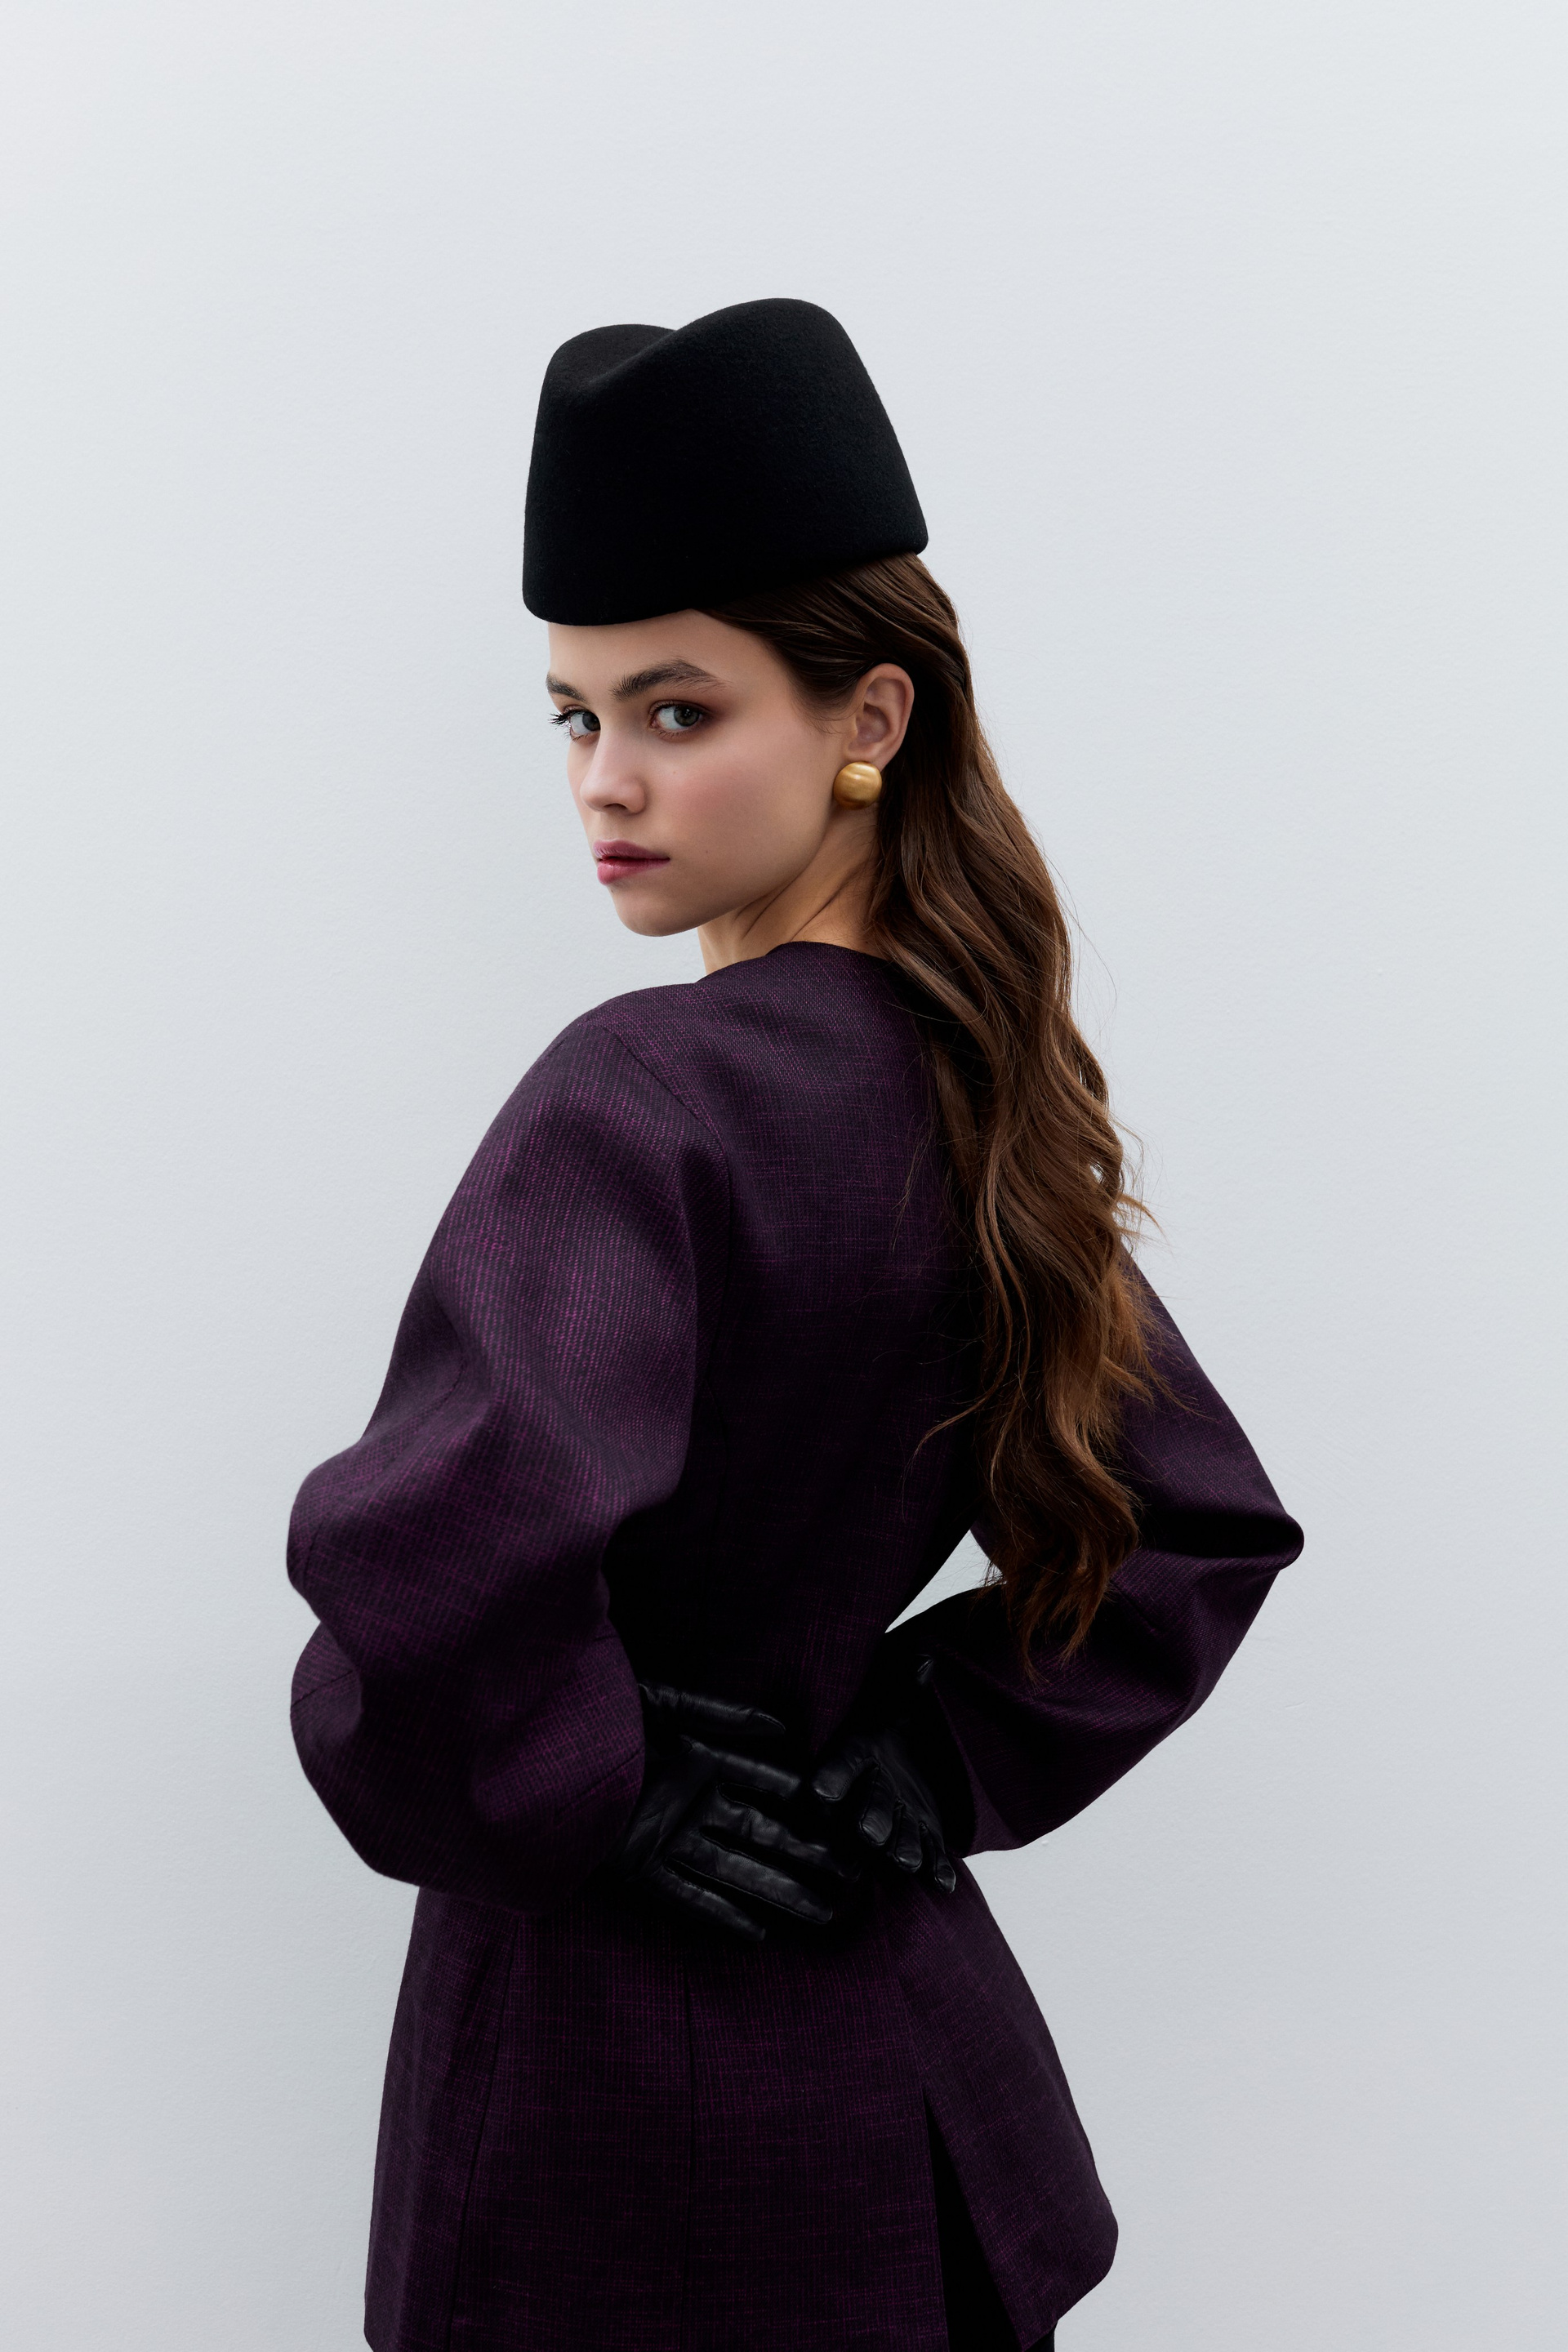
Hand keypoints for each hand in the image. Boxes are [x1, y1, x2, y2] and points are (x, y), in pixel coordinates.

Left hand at [600, 1683, 857, 1944]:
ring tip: (825, 1912)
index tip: (850, 1820)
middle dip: (809, 1856)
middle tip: (855, 1878)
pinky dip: (723, 1914)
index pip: (771, 1784)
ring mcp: (669, 1838)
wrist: (541, 1751)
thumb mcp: (665, 1702)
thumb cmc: (601, 1715)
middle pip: (765, 1834)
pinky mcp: (639, 1868)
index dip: (810, 1803)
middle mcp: (693, 1804)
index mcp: (703, 1760)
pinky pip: (690, 1896)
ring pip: (739, 1870)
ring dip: (781, 1891)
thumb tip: (784, 1726)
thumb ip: (724, 1713)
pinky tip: (760, 1932)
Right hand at [809, 1655, 958, 1895]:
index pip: (842, 1766)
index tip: (820, 1792)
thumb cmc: (893, 1729)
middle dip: (871, 1820)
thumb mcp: (900, 1704)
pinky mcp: (923, 1837)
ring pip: (898, 1837)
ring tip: (907, 1862)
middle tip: (869, 1834)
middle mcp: (873, 1792)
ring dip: (902, 1849)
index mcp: (861, 1756)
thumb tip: (925, 1659)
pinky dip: (937, 1869)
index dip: (833, 1778)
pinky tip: (944, 1884)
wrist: (903, 1763)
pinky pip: (930, 1854)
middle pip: (869, 1807)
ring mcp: (898, 1818)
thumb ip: (909, 1685)